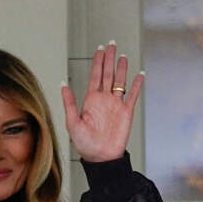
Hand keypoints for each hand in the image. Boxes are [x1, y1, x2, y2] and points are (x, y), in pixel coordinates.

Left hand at [61, 41, 143, 161]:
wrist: (101, 157)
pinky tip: (139, 75)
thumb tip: (63, 84)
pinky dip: (137, 85)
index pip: (95, 75)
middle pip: (108, 73)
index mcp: (90, 99)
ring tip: (123, 56)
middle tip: (112, 44)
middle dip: (110, 58)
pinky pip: (132, 96)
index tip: (100, 49)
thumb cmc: (85, 144)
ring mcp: (116, 105)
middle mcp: (104, 99)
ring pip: (120, 81)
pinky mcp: (126, 113)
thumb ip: (69, 102)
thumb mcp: (72, 122)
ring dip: (122, 68)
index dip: (98, 61)